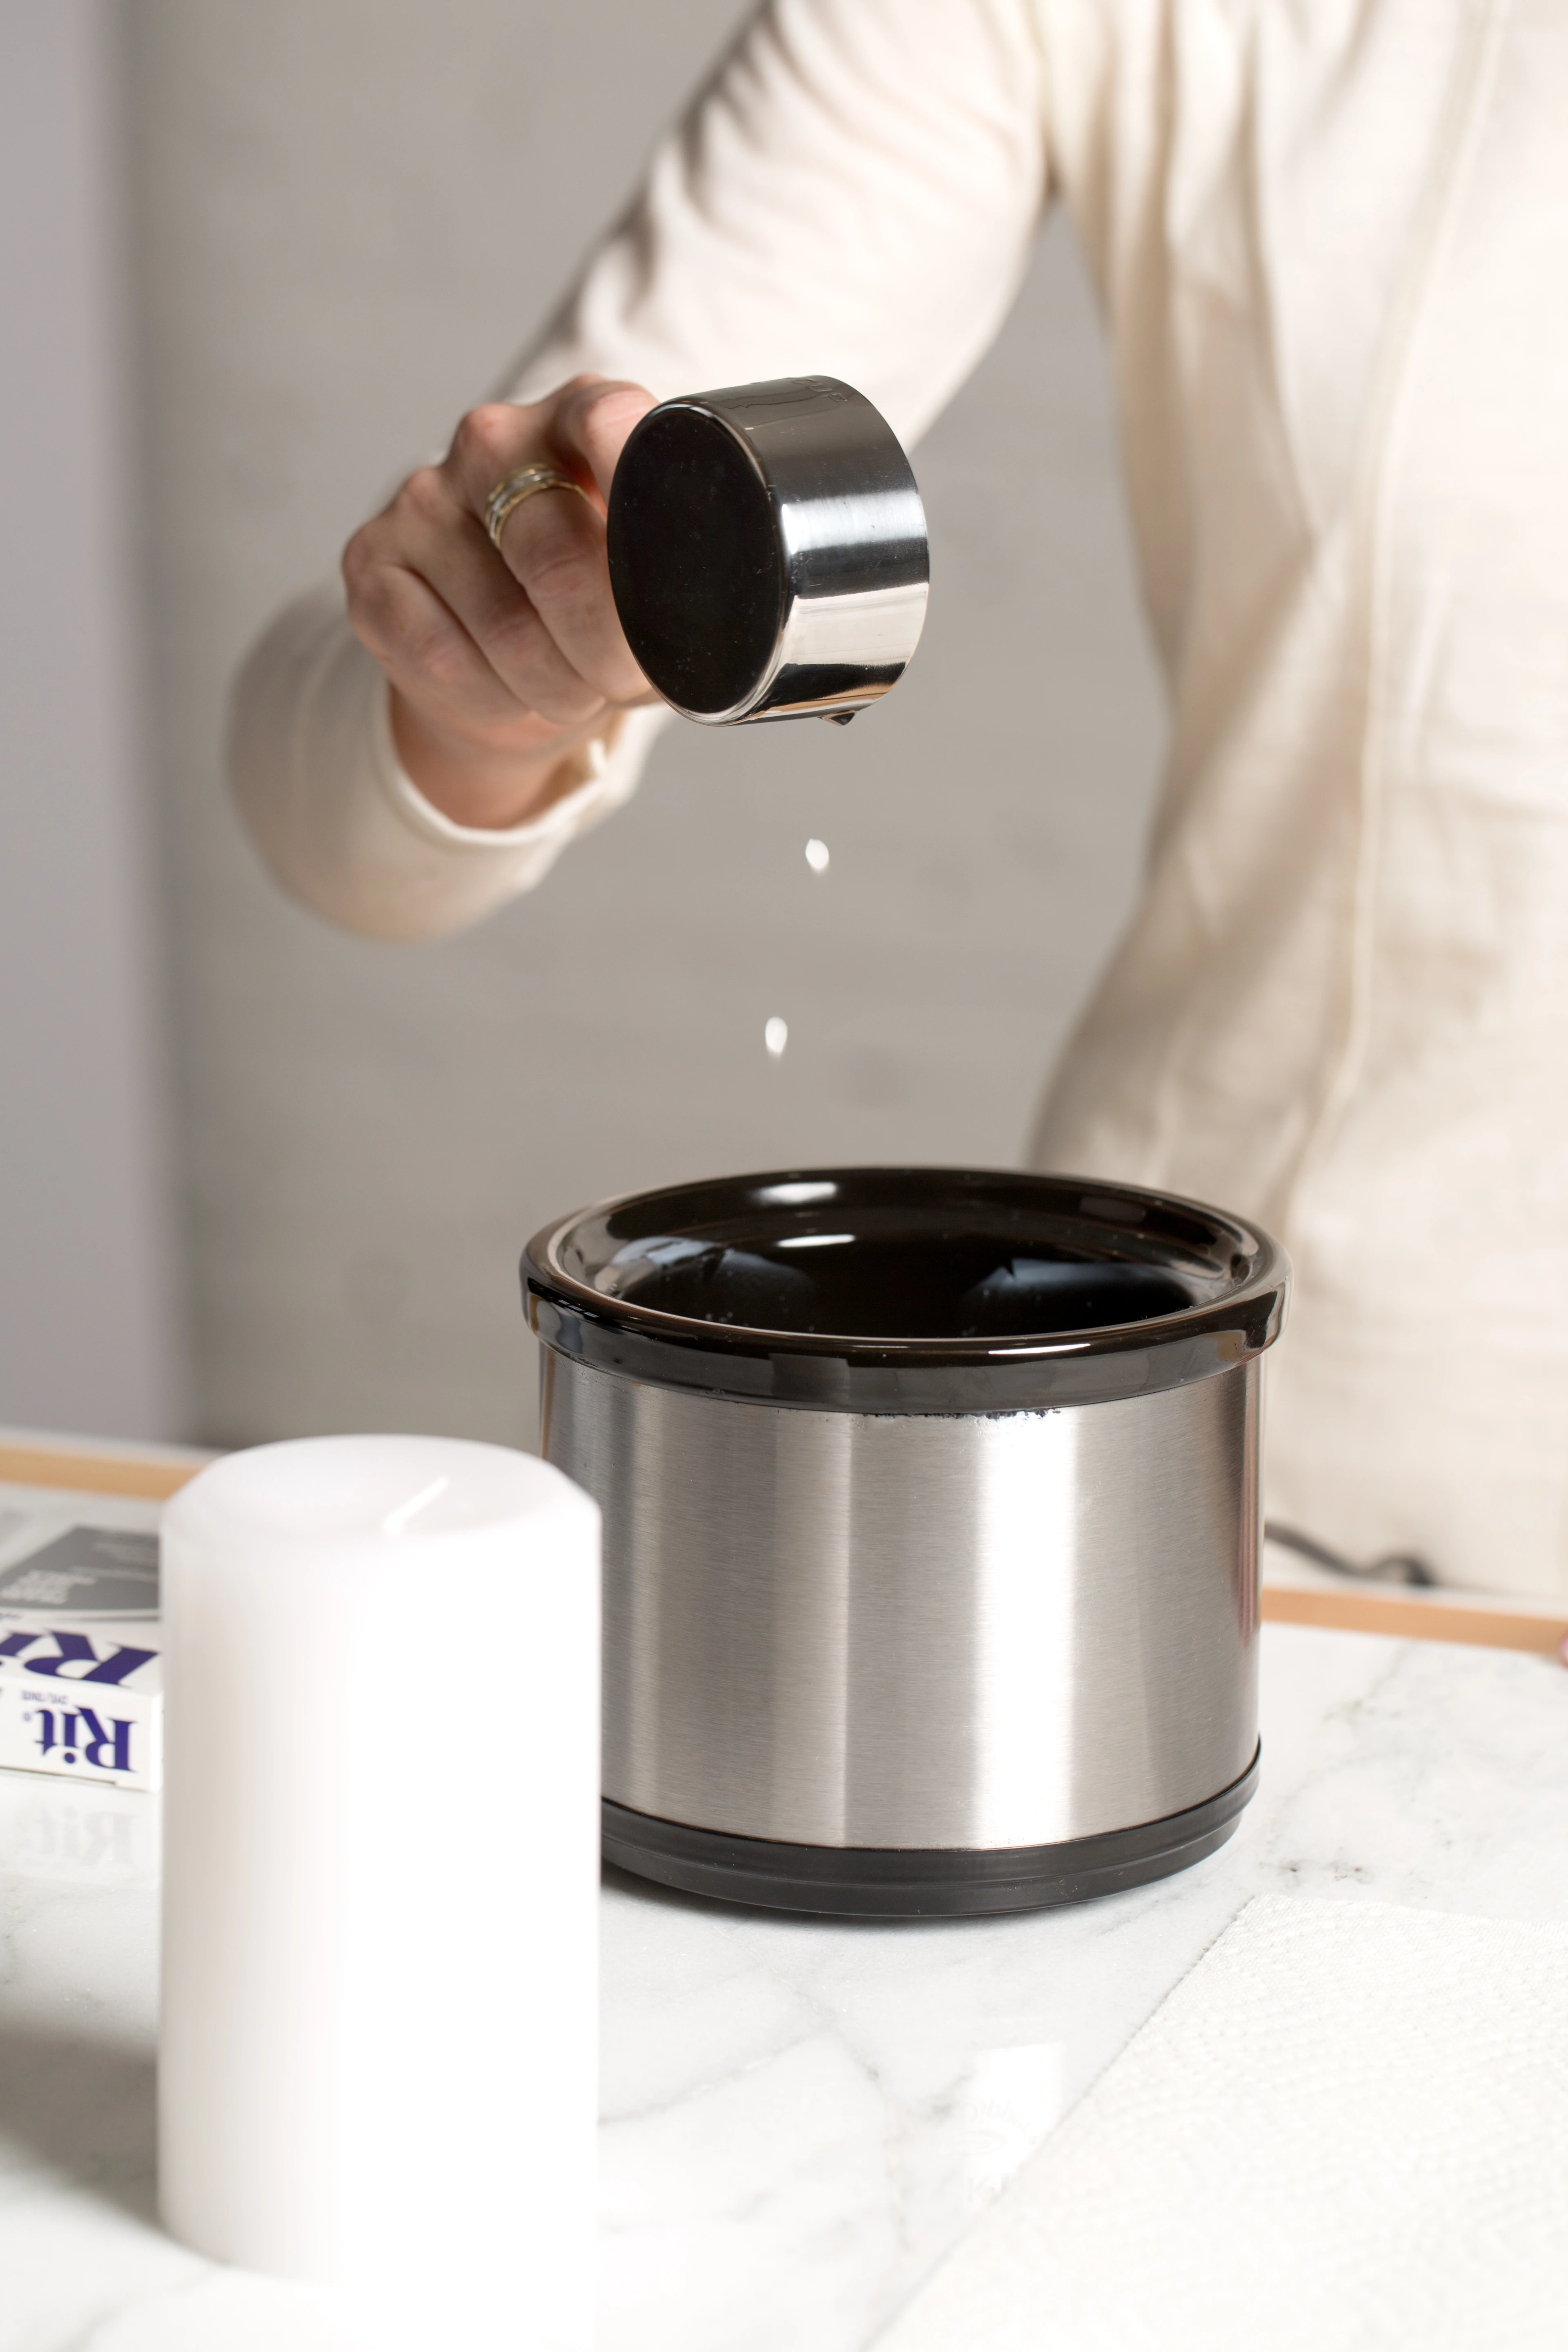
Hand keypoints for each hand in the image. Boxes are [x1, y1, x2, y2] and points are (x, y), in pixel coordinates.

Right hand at [342, 375, 657, 827]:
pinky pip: (442, 658)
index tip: (672, 579)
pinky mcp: (370, 566)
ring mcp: (422, 500)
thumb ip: (684, 568)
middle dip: (609, 650)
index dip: (644, 506)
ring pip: (508, 629)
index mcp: (576, 416)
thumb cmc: (593, 606)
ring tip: (575, 689)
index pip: (609, 423)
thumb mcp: (651, 573)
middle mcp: (490, 442)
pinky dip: (496, 700)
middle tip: (623, 679)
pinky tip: (514, 693)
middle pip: (562, 559)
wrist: (503, 660)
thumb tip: (725, 634)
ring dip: (559, 688)